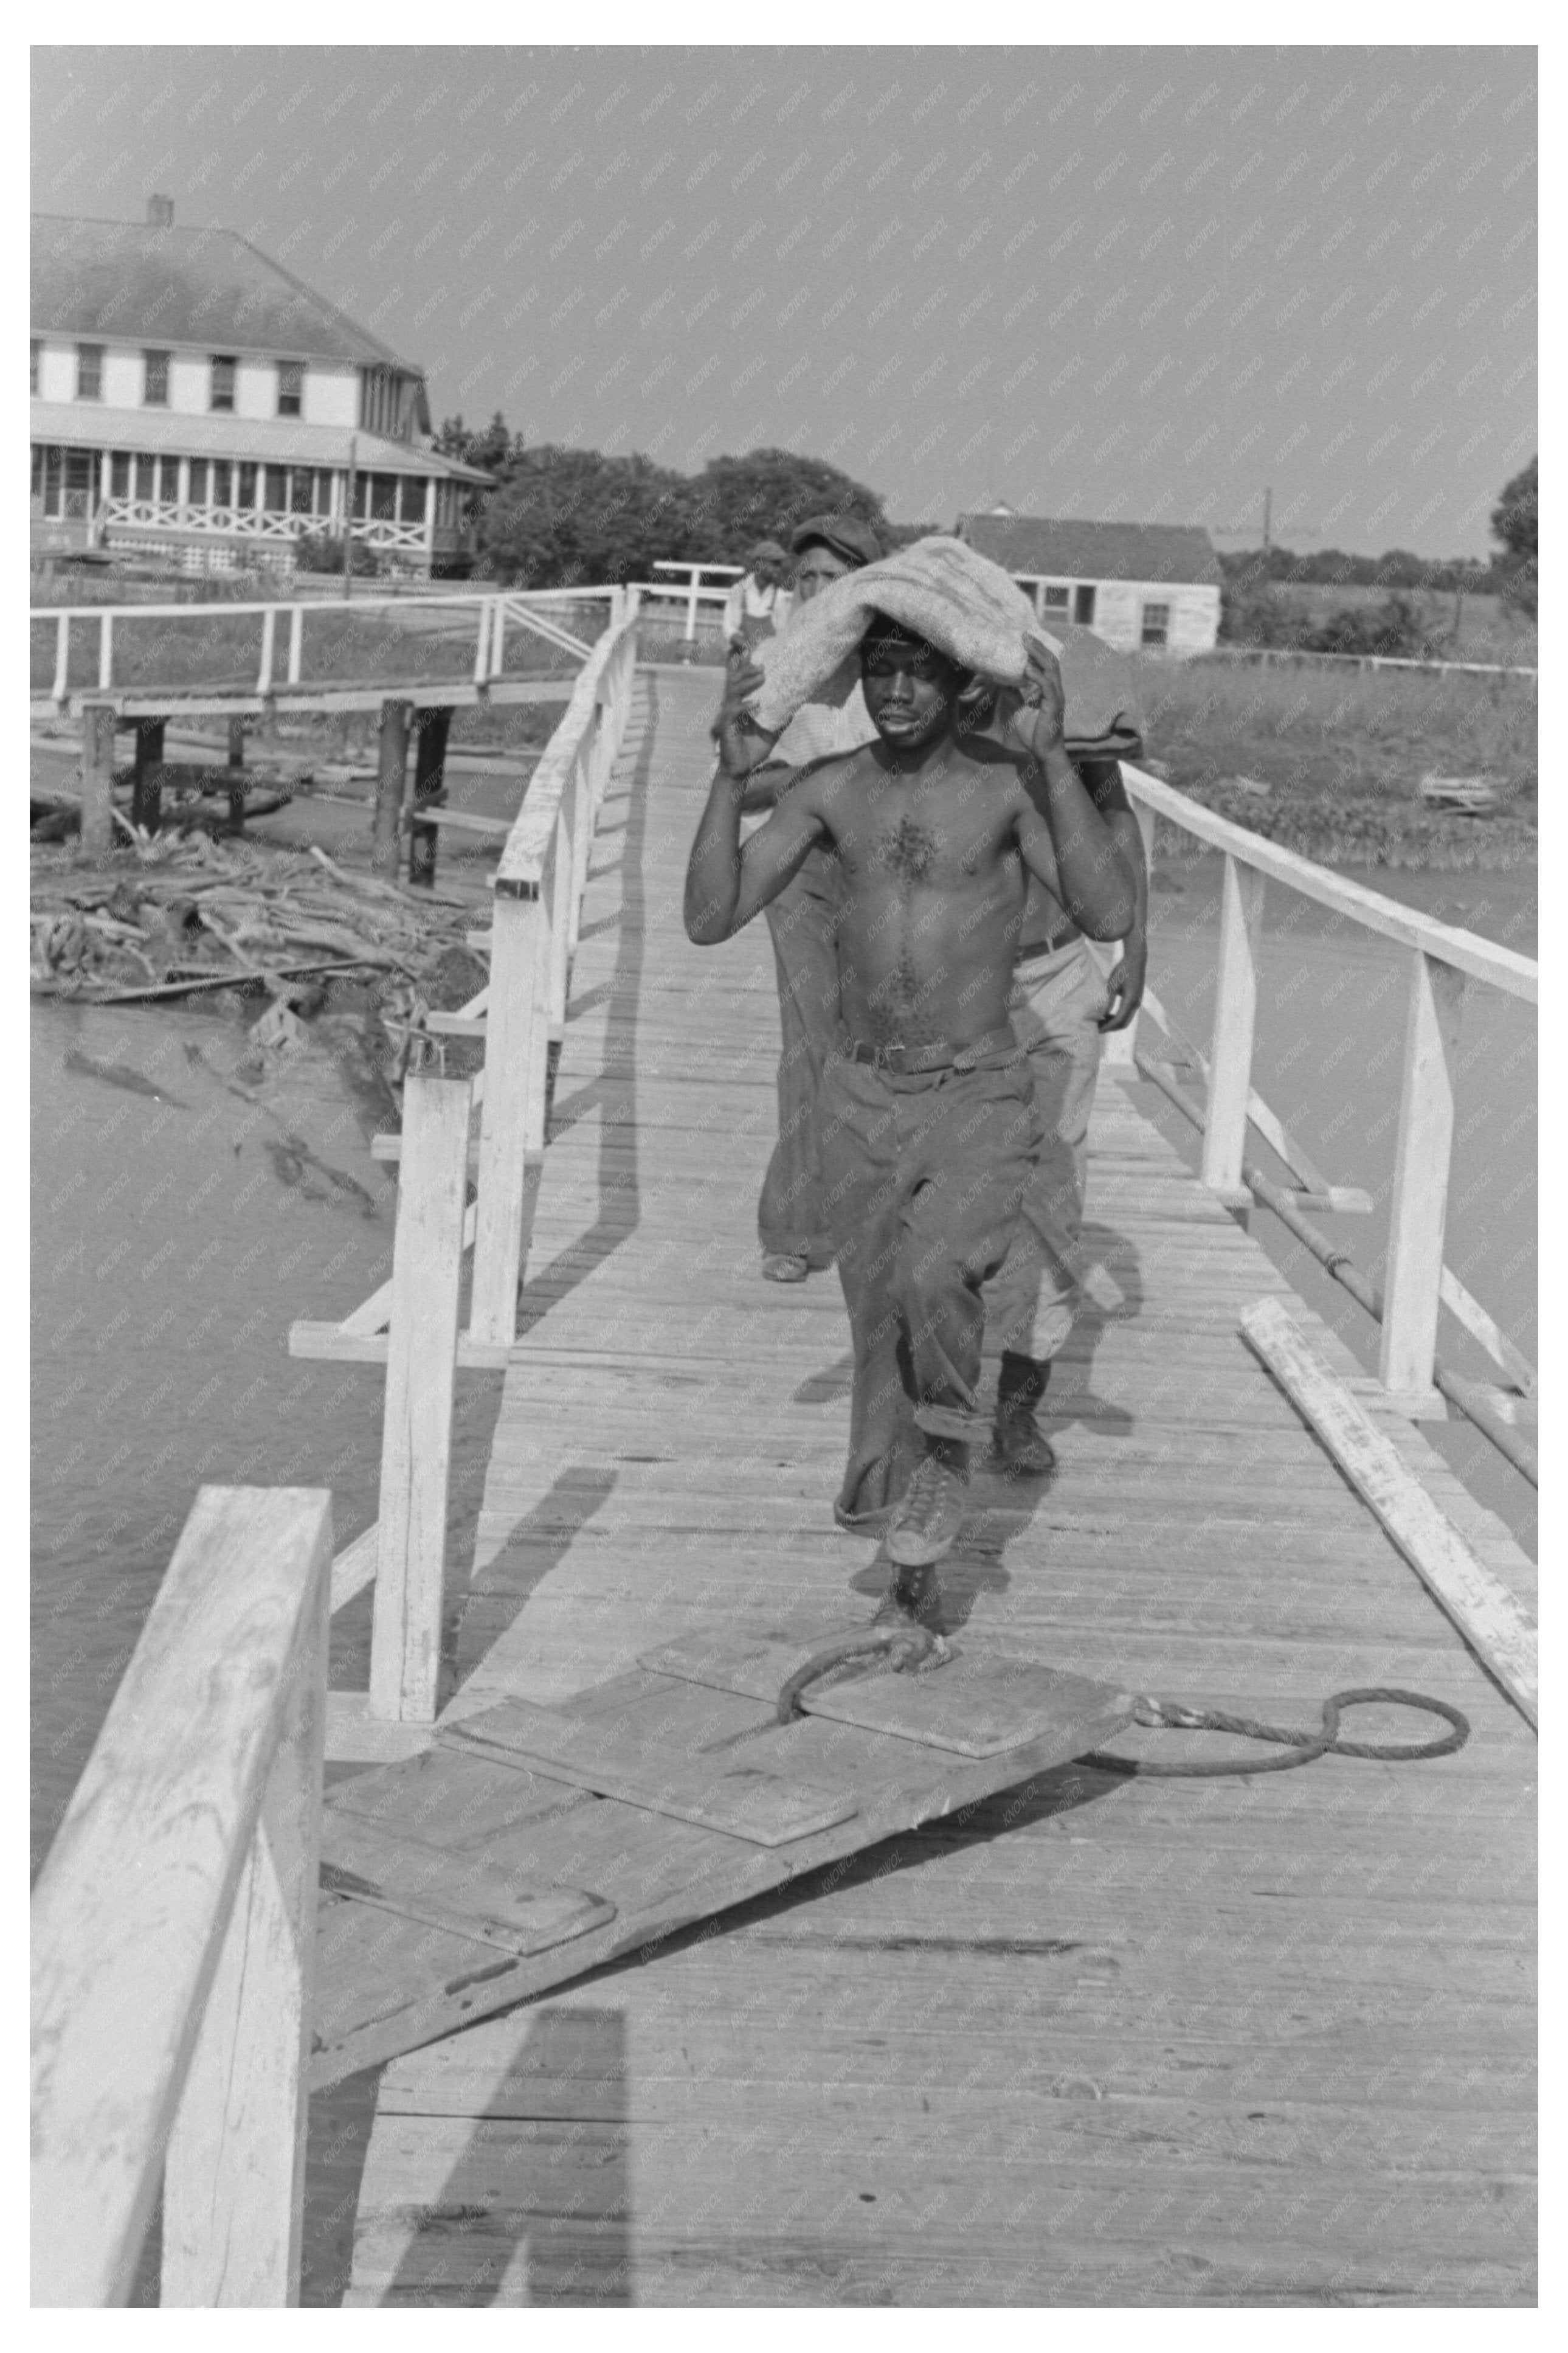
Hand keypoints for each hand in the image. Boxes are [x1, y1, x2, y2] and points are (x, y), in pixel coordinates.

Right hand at [713, 637, 769, 768]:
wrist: (741, 771)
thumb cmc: (753, 749)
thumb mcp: (772, 729)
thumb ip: (781, 715)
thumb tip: (796, 703)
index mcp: (739, 702)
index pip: (736, 676)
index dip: (737, 657)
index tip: (742, 640)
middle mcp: (730, 706)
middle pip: (732, 678)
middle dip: (745, 667)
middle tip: (764, 667)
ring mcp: (726, 716)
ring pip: (732, 691)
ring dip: (747, 682)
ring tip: (762, 677)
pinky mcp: (725, 728)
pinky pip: (733, 712)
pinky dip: (745, 706)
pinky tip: (757, 704)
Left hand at [1001, 638, 1066, 761]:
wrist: (1044, 753)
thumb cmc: (1034, 733)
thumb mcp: (1019, 709)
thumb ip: (1014, 695)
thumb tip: (1003, 681)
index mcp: (1049, 689)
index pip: (1046, 663)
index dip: (1037, 650)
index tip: (1024, 638)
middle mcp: (1055, 689)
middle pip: (1050, 661)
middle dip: (1037, 646)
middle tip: (1023, 634)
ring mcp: (1056, 696)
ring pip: (1051, 669)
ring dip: (1038, 655)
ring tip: (1025, 644)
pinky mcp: (1054, 705)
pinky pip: (1047, 686)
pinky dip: (1037, 676)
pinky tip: (1027, 669)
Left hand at [1098, 928, 1147, 1030]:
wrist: (1136, 960)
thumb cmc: (1122, 970)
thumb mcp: (1112, 985)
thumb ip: (1108, 1001)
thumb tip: (1102, 1015)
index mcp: (1130, 1000)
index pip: (1118, 1020)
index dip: (1107, 1026)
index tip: (1096, 1029)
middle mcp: (1136, 1004)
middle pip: (1123, 1024)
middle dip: (1110, 1028)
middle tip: (1096, 1027)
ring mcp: (1137, 1003)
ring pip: (1125, 1020)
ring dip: (1113, 1023)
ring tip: (1100, 1021)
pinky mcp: (1136, 1000)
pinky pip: (1127, 1014)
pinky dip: (1117, 1017)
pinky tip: (1107, 1014)